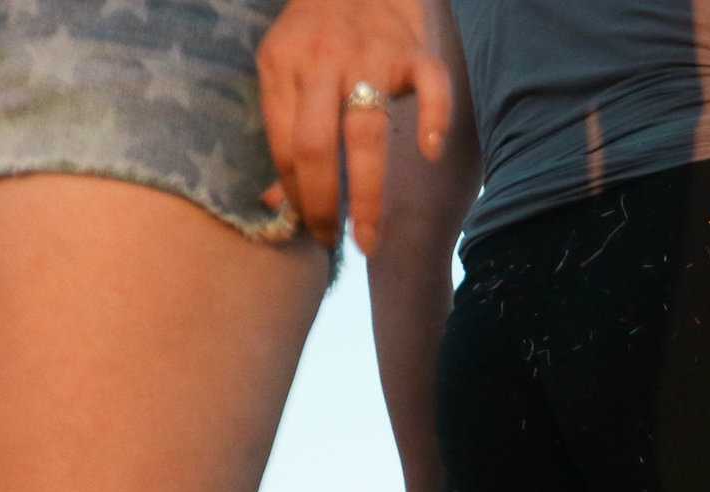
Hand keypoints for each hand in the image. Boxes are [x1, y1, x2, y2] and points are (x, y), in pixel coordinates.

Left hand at [256, 0, 455, 253]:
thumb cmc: (320, 30)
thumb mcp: (286, 68)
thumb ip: (283, 128)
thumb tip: (275, 202)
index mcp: (283, 66)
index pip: (284, 145)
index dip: (295, 193)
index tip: (309, 227)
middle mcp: (321, 63)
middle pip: (317, 146)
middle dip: (322, 204)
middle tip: (331, 242)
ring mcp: (370, 57)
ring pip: (366, 134)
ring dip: (367, 195)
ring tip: (368, 239)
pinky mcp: (413, 52)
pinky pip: (430, 89)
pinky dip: (434, 120)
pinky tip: (430, 152)